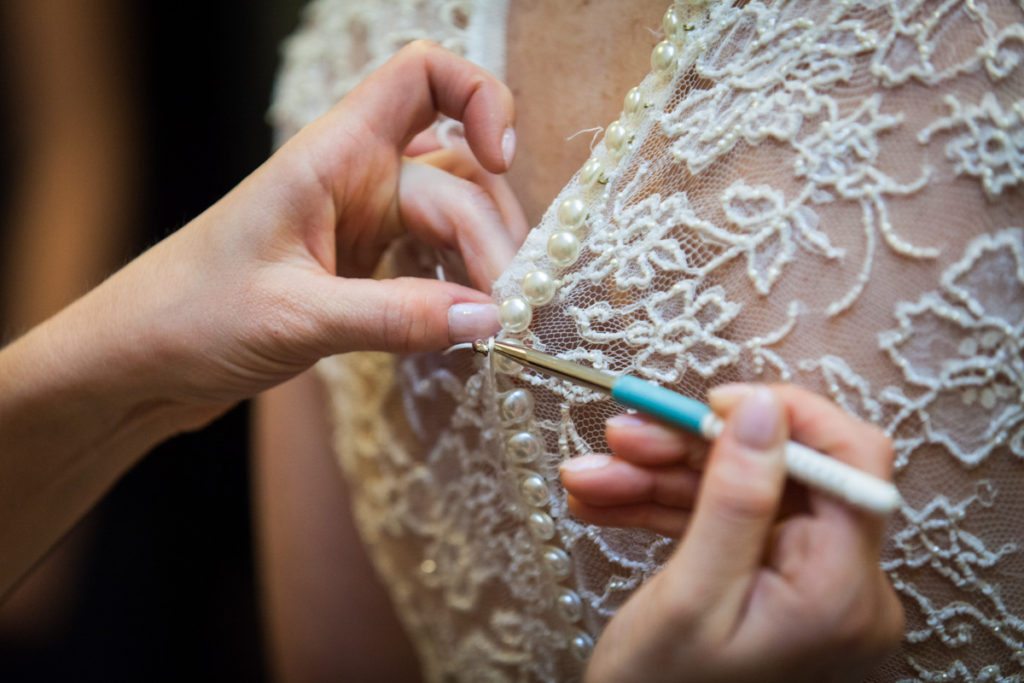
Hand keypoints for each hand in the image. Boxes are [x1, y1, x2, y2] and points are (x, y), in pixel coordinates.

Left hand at [41, 41, 523, 426]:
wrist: (136, 362)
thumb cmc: (191, 317)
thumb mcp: (296, 318)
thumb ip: (396, 318)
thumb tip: (491, 319)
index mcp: (330, 157)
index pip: (421, 78)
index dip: (478, 97)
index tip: (503, 159)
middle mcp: (354, 179)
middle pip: (457, 177)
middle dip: (490, 235)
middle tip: (507, 309)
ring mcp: (361, 224)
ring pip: (451, 221)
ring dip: (481, 263)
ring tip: (495, 323)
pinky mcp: (361, 268)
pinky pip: (431, 263)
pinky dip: (456, 288)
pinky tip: (465, 326)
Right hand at [560, 384, 903, 682]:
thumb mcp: (690, 597)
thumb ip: (734, 501)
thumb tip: (762, 410)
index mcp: (839, 592)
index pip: (851, 463)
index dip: (785, 417)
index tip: (717, 402)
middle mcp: (838, 585)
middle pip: (778, 472)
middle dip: (690, 449)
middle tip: (624, 435)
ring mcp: (803, 584)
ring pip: (739, 493)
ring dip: (659, 476)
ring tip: (590, 476)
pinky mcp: (770, 583)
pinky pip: (722, 523)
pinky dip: (664, 507)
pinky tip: (607, 499)